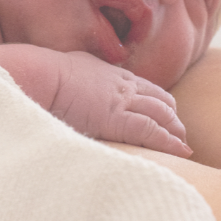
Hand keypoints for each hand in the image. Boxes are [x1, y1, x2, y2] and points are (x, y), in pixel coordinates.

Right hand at [50, 51, 190, 156]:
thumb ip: (81, 77)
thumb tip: (74, 84)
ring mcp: (122, 102)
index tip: (165, 117)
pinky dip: (169, 142)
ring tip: (182, 146)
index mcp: (112, 75)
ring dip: (175, 131)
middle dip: (173, 118)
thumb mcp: (69, 68)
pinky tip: (180, 152)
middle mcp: (123, 86)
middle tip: (179, 135)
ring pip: (162, 114)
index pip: (146, 89)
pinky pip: (152, 131)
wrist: (37, 75)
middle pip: (161, 100)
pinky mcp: (116, 119)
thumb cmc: (43, 75)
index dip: (159, 104)